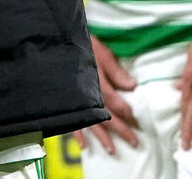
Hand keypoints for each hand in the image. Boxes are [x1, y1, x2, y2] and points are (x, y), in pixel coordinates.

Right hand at [73, 34, 139, 154]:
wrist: (54, 40)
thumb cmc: (79, 43)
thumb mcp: (100, 52)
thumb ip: (115, 70)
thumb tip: (132, 86)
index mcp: (95, 82)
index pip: (114, 102)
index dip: (127, 113)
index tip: (137, 122)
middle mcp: (84, 94)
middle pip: (105, 116)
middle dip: (120, 129)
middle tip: (134, 142)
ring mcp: (73, 100)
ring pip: (90, 123)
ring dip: (101, 137)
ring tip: (111, 150)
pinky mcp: (65, 101)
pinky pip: (70, 121)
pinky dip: (77, 134)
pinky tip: (83, 145)